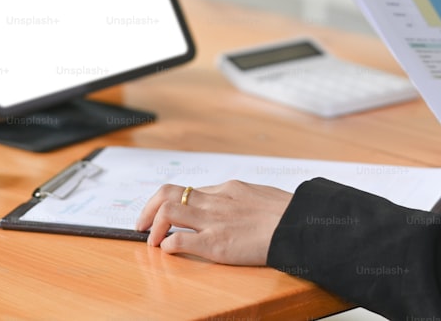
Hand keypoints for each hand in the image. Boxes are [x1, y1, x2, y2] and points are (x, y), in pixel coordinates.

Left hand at [136, 180, 292, 265]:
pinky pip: (179, 241)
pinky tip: (169, 251)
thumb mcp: (261, 196)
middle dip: (148, 208)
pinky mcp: (215, 243)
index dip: (169, 202)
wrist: (300, 224)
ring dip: (153, 226)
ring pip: (168, 211)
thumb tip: (236, 205)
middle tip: (141, 223)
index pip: (189, 190)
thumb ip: (242, 200)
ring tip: (151, 240)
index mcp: (228, 188)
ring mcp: (214, 221)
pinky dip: (168, 246)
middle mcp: (216, 201)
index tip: (162, 213)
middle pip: (168, 193)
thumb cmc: (289, 213)